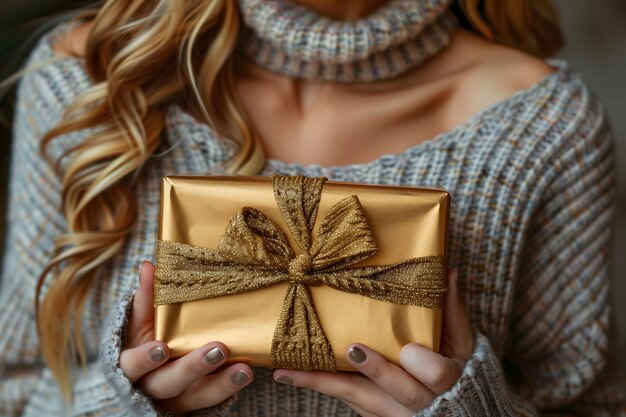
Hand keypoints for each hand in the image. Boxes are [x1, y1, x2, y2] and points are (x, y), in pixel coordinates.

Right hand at [119, 261, 253, 413]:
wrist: (155, 376)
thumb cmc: (148, 341)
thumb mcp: (141, 323)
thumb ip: (145, 298)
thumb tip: (149, 266)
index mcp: (133, 365)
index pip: (134, 365)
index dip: (146, 359)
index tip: (162, 347)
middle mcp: (154, 386)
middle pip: (169, 383)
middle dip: (193, 368)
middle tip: (219, 349)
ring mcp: (179, 399)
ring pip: (198, 396)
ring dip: (222, 384)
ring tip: (245, 369)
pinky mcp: (200, 403)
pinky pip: (216, 399)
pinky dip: (232, 387)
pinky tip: (247, 372)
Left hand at [272, 269, 472, 416]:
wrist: (449, 407)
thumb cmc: (454, 368)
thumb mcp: (459, 341)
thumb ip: (451, 310)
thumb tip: (449, 271)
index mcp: (444, 380)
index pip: (438, 376)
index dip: (423, 365)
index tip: (409, 350)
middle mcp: (418, 401)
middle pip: (398, 391)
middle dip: (377, 371)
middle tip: (353, 349)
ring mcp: (390, 410)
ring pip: (359, 397)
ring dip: (323, 382)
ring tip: (288, 370)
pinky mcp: (369, 410)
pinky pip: (342, 396)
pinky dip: (317, 382)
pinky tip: (288, 372)